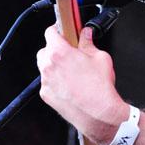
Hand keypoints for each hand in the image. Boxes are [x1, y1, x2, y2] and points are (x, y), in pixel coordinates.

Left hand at [37, 25, 127, 144]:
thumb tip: (86, 35)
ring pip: (44, 66)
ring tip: (71, 71)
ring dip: (54, 65)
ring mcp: (45, 81)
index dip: (58, 30)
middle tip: (71, 53)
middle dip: (56, 49)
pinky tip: (70, 85)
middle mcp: (48, 66)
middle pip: (45, 49)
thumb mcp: (100, 58)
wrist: (99, 114)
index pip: (50, 32)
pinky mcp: (46, 95)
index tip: (64, 31)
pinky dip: (54, 81)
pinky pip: (47, 82)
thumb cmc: (100, 88)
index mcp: (60, 52)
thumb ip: (89, 43)